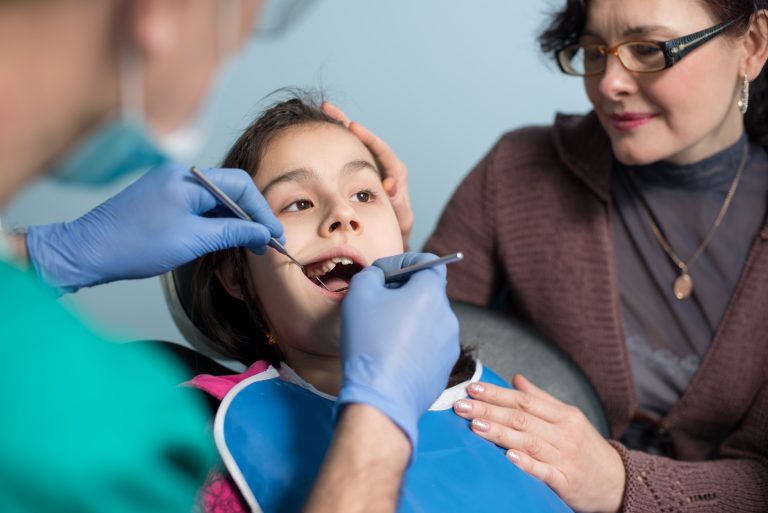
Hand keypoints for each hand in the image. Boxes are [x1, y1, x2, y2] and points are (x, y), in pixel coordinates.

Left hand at [26, 164, 282, 291]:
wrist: (86, 252)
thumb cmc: (134, 245)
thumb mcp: (192, 240)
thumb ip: (232, 232)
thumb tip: (264, 233)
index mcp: (187, 179)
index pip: (240, 185)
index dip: (262, 211)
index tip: (274, 235)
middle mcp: (179, 176)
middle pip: (229, 190)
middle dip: (251, 216)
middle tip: (266, 242)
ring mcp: (168, 187)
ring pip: (215, 199)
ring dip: (234, 220)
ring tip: (249, 245)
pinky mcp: (161, 201)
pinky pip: (198, 206)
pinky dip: (215, 221)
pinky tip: (223, 239)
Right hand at [322, 102, 412, 248]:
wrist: (387, 237)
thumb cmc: (395, 231)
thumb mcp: (401, 220)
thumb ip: (399, 205)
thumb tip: (391, 185)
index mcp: (395, 175)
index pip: (382, 151)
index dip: (368, 138)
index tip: (352, 126)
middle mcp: (382, 167)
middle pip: (365, 140)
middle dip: (345, 123)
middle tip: (328, 108)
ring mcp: (368, 169)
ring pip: (353, 144)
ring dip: (337, 128)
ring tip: (319, 113)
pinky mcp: (356, 173)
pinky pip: (345, 155)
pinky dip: (333, 144)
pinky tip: (316, 135)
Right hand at [337, 252, 459, 450]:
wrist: (381, 399)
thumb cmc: (369, 344)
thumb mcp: (359, 295)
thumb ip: (371, 274)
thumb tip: (380, 276)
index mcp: (431, 293)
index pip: (428, 262)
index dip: (404, 262)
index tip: (384, 273)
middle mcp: (448, 316)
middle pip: (428, 292)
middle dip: (404, 292)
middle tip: (378, 303)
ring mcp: (450, 344)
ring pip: (429, 320)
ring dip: (409, 319)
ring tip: (382, 333)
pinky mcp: (446, 367)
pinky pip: (430, 345)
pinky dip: (414, 343)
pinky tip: (392, 355)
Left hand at [453, 374, 625, 512]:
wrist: (620, 482)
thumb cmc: (587, 448)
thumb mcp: (570, 418)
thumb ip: (541, 399)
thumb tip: (516, 378)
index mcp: (564, 415)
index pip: (524, 400)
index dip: (497, 393)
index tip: (472, 388)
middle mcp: (565, 433)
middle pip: (521, 418)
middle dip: (488, 410)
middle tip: (461, 405)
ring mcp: (566, 457)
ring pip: (528, 441)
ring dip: (500, 433)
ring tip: (475, 426)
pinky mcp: (567, 482)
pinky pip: (544, 471)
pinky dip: (526, 464)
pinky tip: (508, 457)